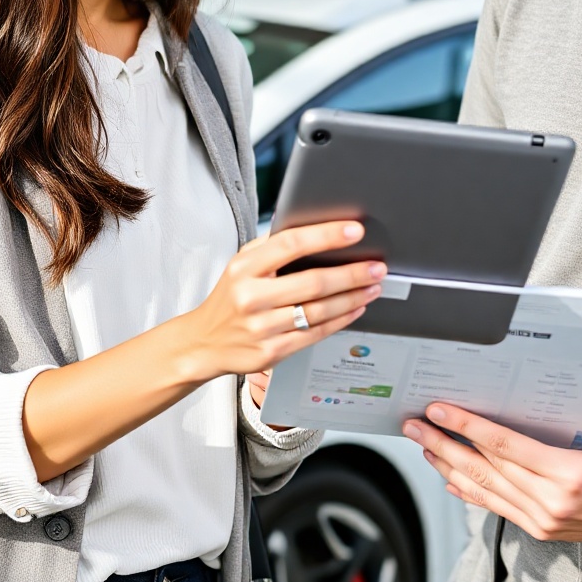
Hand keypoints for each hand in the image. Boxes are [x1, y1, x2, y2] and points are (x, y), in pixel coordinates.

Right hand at [177, 220, 386, 382]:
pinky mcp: (271, 351)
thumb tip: (318, 230)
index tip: (355, 231)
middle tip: (377, 267)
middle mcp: (251, 296)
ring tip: (373, 286)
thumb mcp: (242, 264)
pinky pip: (315, 334)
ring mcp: (261, 327)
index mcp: (245, 267)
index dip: (326, 236)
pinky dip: (341, 320)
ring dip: (353, 298)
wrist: (204, 342)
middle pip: (313, 282)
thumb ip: (272, 248)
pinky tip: (356, 309)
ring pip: (319, 311)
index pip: (291, 244)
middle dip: (352, 273)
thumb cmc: (232, 296)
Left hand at [403, 398, 581, 545]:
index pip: (508, 447)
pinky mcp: (539, 529)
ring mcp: (542, 519)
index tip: (442, 412)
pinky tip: (449, 478)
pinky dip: (469, 493)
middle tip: (416, 425)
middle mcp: (551, 501)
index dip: (470, 428)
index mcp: (571, 475)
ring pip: (484, 490)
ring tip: (423, 447)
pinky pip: (496, 508)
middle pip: (486, 468)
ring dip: (448, 467)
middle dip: (446, 444)